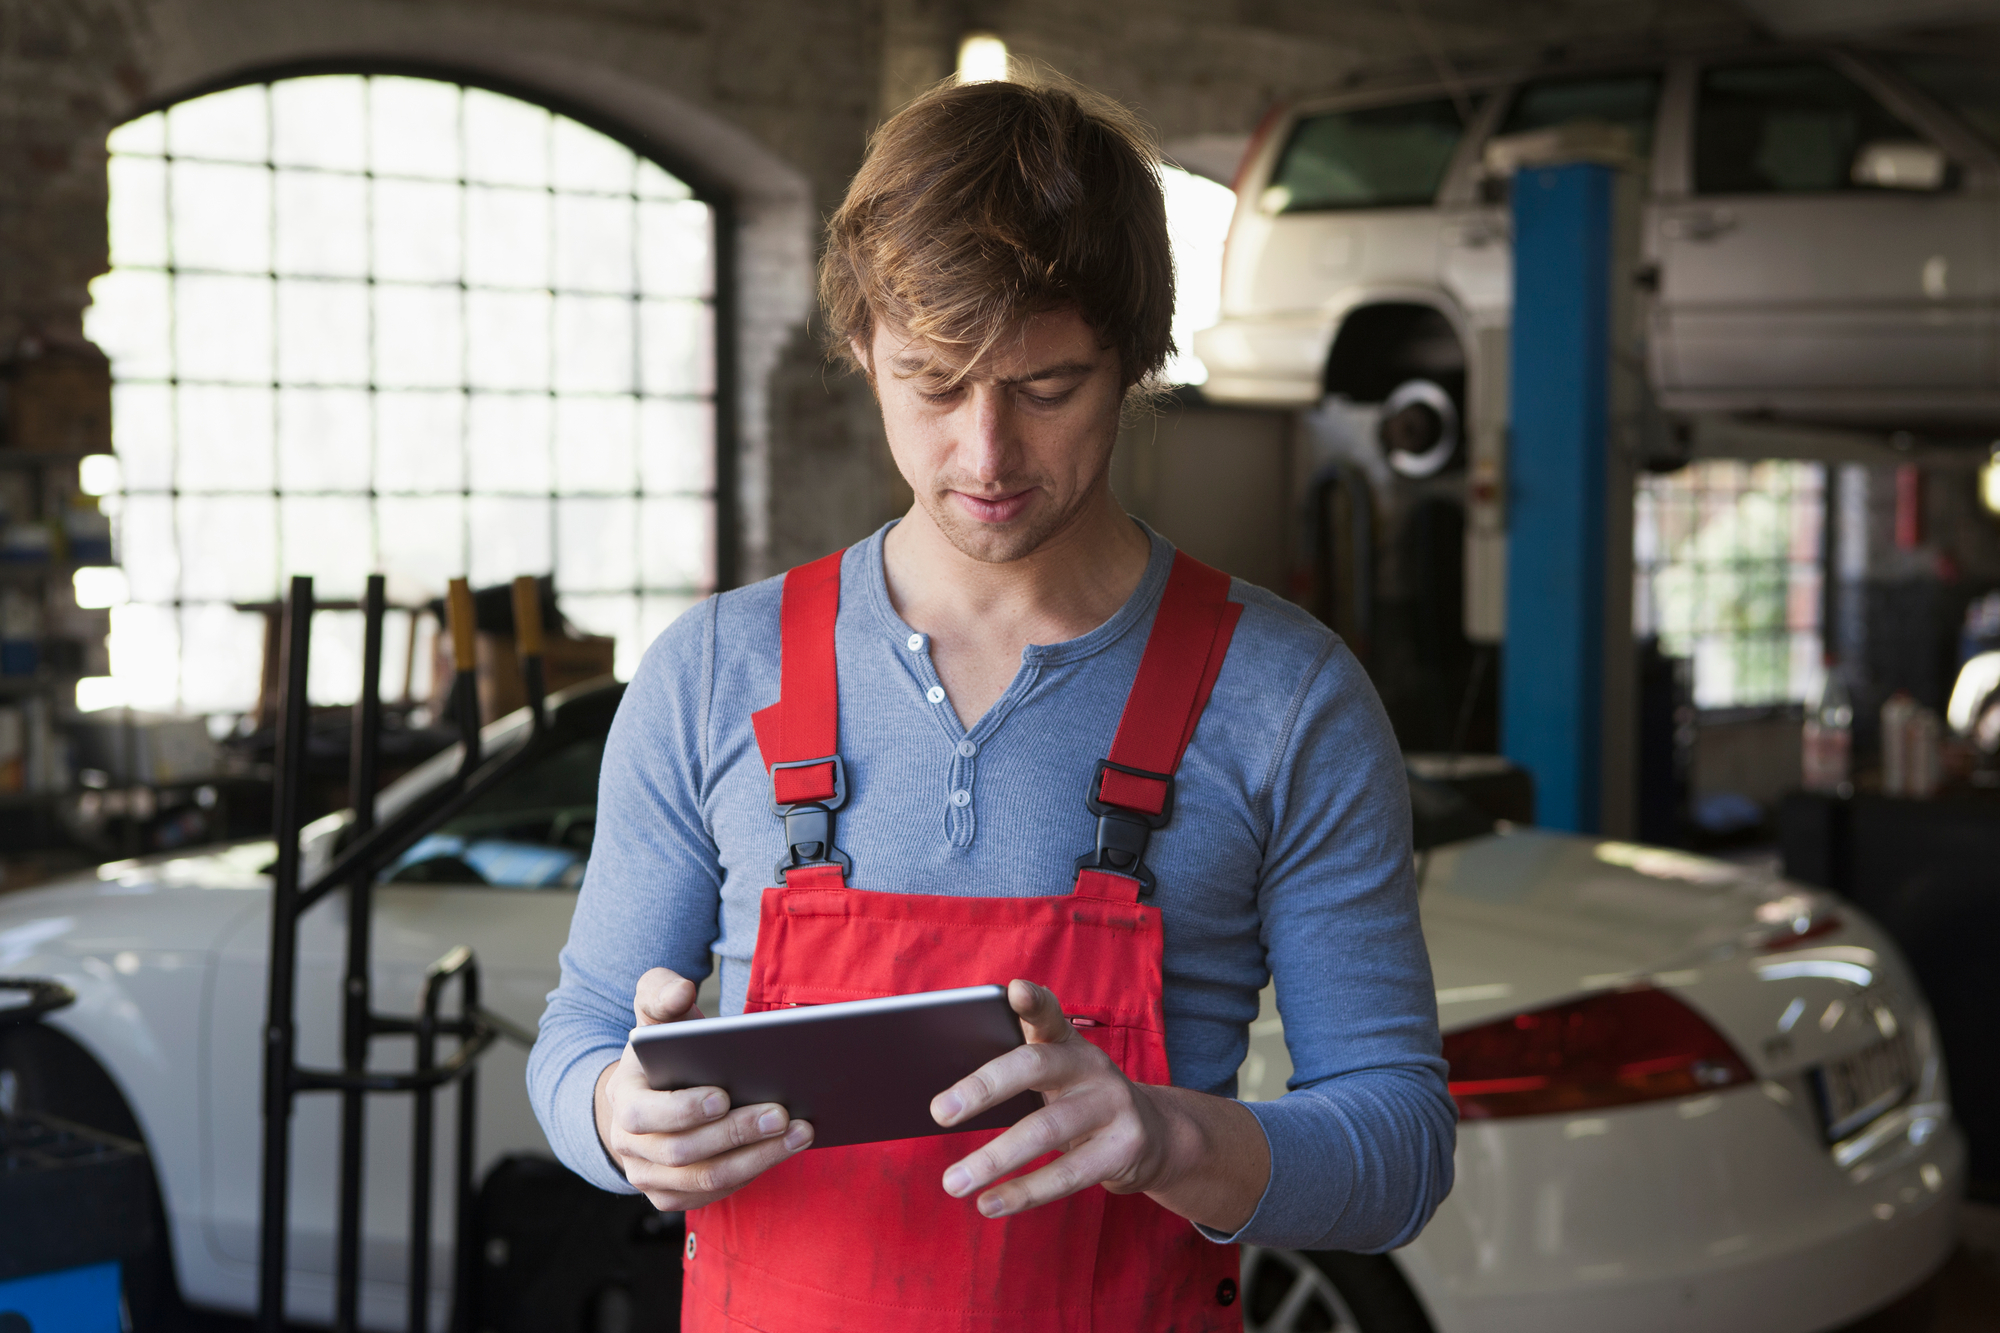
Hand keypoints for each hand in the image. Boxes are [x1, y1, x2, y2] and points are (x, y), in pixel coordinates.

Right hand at [594, 967, 812, 1211]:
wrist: (650, 1095)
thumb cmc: (663, 1051)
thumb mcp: (656, 1014)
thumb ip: (661, 992)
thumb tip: (680, 990)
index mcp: (622, 1099)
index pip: (645, 1114)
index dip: (683, 1110)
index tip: (723, 1095)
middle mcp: (629, 1145)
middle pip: (683, 1152)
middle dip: (735, 1133)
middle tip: (781, 1113)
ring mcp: (650, 1176)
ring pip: (706, 1179)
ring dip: (757, 1157)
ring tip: (799, 1132)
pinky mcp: (675, 1194)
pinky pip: (716, 1192)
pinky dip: (754, 1172)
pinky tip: (786, 1148)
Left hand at [929, 979, 1181, 1217]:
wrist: (1155, 1136)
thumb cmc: (1081, 1100)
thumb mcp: (1058, 1075)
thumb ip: (1014, 1069)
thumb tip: (946, 1099)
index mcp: (1068, 1043)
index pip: (1050, 1015)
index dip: (1034, 1003)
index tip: (1014, 990)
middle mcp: (1092, 1066)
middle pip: (1035, 1067)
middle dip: (983, 1087)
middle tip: (938, 1111)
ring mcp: (1112, 1107)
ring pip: (1045, 1130)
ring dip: (993, 1159)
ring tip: (953, 1181)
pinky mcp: (1123, 1150)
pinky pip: (1066, 1175)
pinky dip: (1023, 1192)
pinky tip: (989, 1203)